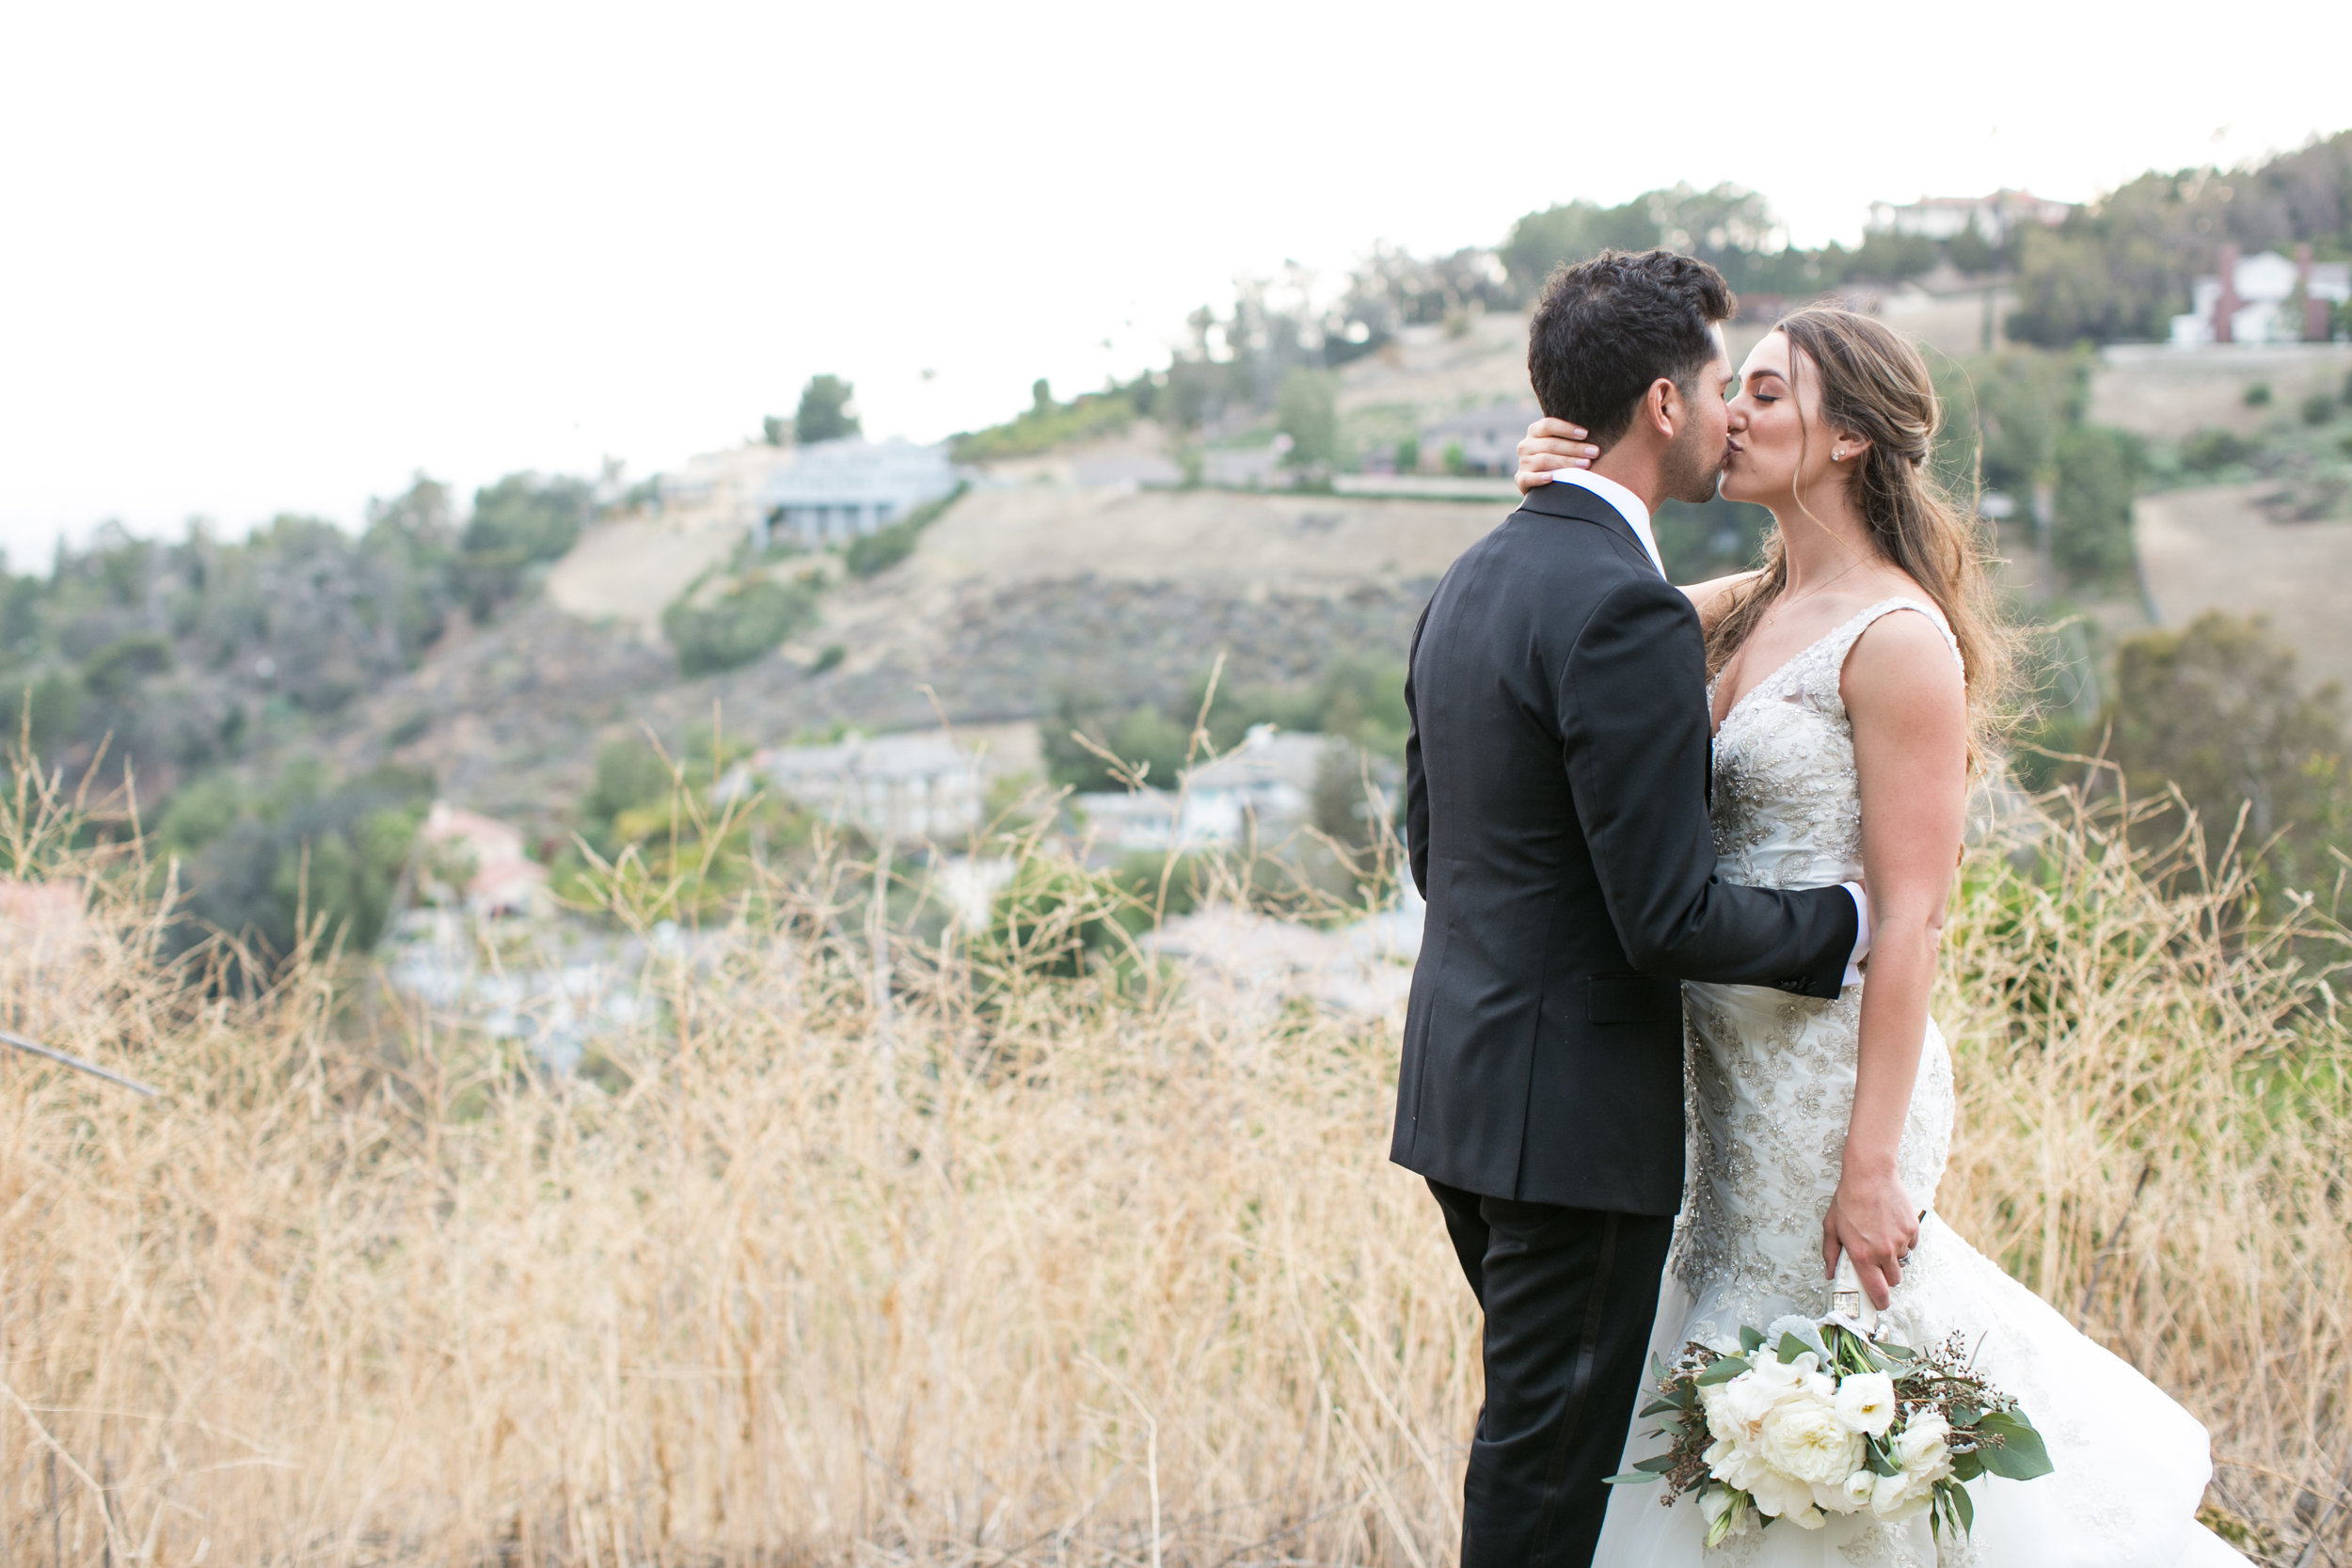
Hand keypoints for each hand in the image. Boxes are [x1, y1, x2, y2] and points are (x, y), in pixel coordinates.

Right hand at [1514, 417, 1597, 494]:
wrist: (1543, 483)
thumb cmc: (1561, 458)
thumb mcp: (1562, 443)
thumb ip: (1572, 435)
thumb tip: (1600, 425)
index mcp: (1535, 431)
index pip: (1548, 425)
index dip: (1567, 429)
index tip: (1585, 434)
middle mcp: (1526, 445)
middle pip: (1550, 444)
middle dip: (1574, 448)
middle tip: (1594, 452)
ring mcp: (1523, 463)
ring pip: (1544, 460)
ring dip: (1566, 462)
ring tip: (1586, 464)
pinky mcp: (1521, 479)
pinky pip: (1528, 478)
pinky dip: (1539, 478)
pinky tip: (1552, 478)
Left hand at [1821, 1168, 1919, 1310]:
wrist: (1870, 1175)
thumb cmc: (1848, 1200)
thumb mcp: (1831, 1227)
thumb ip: (1830, 1254)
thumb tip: (1830, 1274)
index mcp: (1863, 1255)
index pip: (1877, 1292)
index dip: (1880, 1302)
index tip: (1879, 1304)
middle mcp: (1884, 1252)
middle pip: (1893, 1280)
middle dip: (1885, 1277)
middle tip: (1876, 1264)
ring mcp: (1900, 1241)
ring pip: (1902, 1261)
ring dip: (1893, 1257)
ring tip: (1880, 1237)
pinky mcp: (1912, 1229)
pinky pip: (1911, 1245)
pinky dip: (1903, 1241)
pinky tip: (1890, 1227)